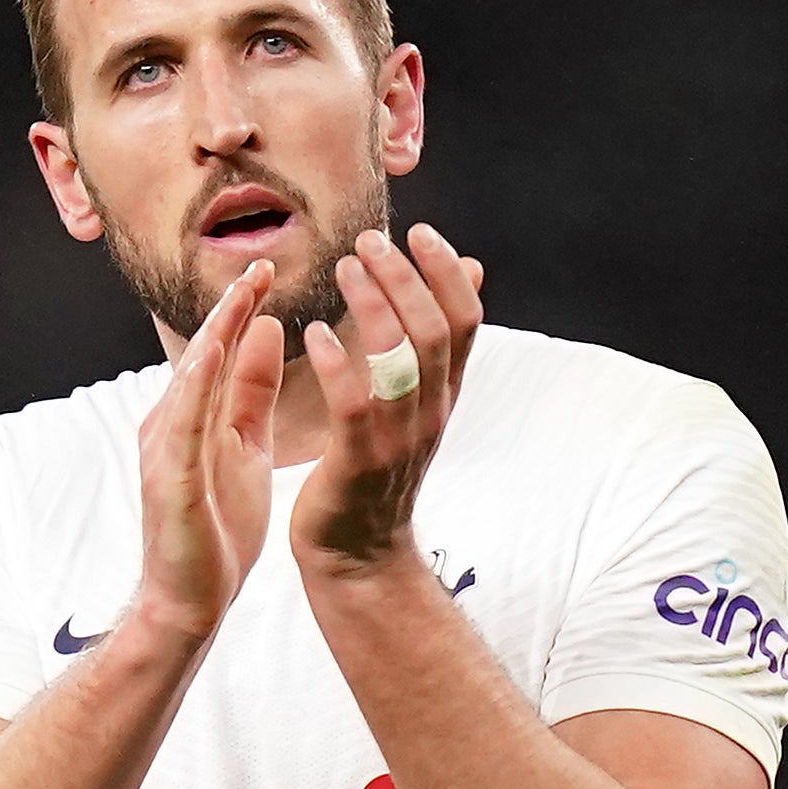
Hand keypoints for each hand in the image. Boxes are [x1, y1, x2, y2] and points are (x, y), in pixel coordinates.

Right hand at [134, 260, 284, 638]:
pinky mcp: (168, 478)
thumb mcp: (245, 445)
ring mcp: (165, 449)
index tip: (268, 268)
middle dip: (229, 309)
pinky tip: (211, 356)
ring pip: (189, 381)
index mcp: (193, 415)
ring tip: (238, 295)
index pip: (219, 350)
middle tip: (257, 263)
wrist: (191, 598)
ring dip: (213, 335)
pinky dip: (196, 387)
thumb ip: (251, 391)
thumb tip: (269, 329)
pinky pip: (182, 424)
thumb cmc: (217, 527)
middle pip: (202, 355)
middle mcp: (171, 423)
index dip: (241, 308)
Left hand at [292, 225, 483, 579]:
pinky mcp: (357, 462)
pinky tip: (315, 332)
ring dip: (372, 304)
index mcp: (443, 395)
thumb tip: (472, 271)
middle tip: (369, 240)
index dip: (448, 272)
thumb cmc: (375, 472)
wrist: (359, 556)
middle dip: (404, 276)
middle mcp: (429, 412)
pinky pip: (353, 404)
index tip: (420, 232)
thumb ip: (437, 345)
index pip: (466, 321)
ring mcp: (398, 439)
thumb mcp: (416, 404)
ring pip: (399, 359)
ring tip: (343, 268)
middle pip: (434, 330)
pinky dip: (337, 362)